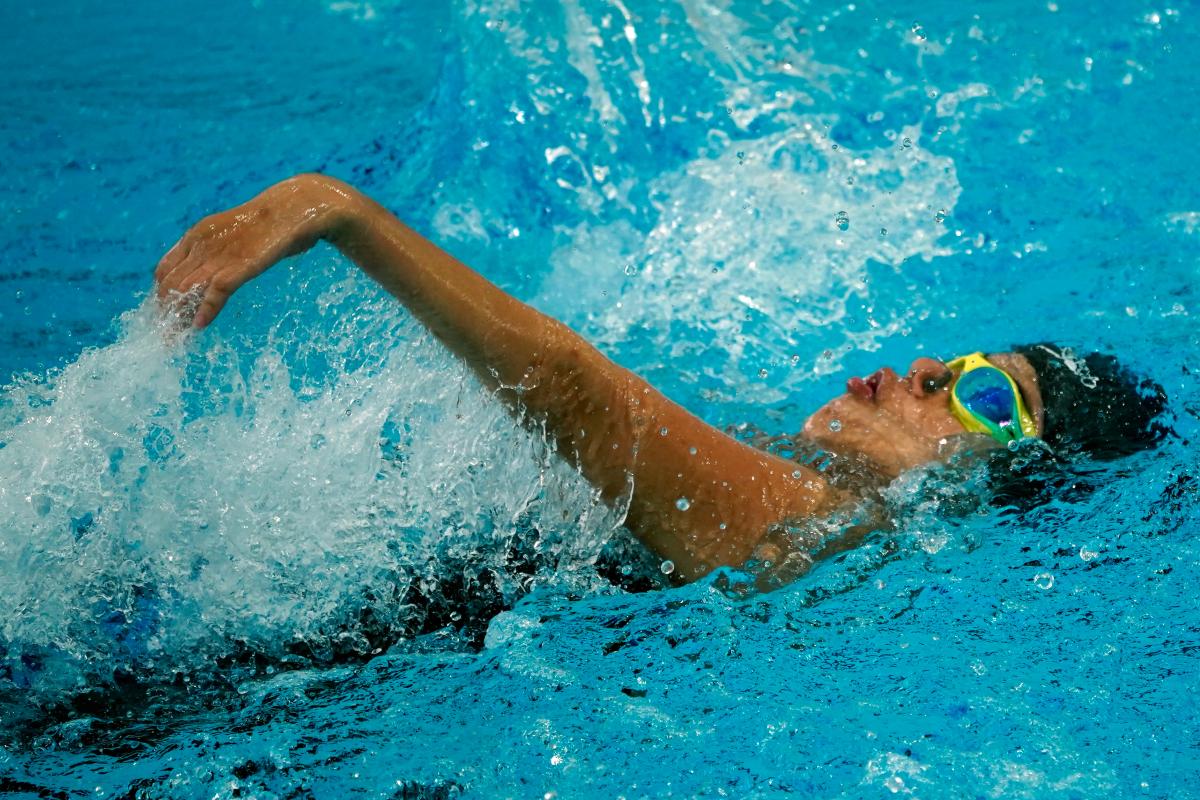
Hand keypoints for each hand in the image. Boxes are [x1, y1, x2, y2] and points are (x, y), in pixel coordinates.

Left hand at [154, 174, 350, 327]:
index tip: (167, 315)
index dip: (161, 294)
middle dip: (165, 312)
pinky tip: (200, 326)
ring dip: (179, 317)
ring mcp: (220, 254)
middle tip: (169, 335)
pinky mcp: (240, 265)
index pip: (164, 270)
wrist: (295, 207)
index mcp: (197, 235)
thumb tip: (214, 273)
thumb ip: (220, 250)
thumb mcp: (235, 234)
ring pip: (186, 290)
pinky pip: (215, 292)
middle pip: (170, 285)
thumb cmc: (271, 222)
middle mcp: (201, 244)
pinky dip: (205, 311)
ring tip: (178, 338)